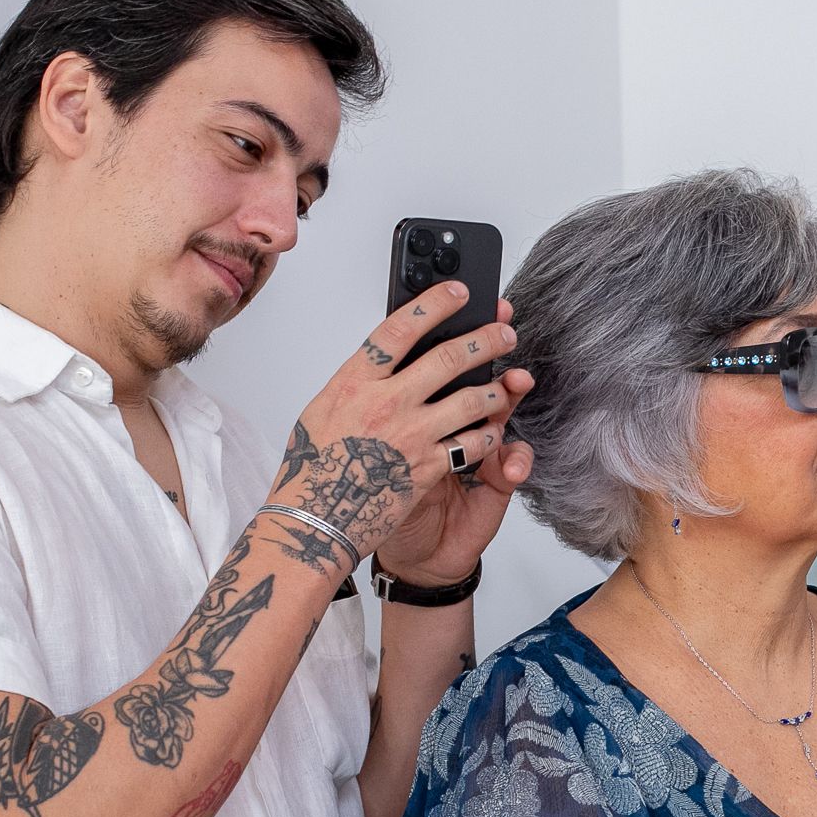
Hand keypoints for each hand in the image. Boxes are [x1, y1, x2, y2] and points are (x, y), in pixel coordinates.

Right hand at [263, 283, 527, 572]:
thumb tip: (386, 360)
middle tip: (505, 331)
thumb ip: (357, 384)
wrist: (314, 524)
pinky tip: (493, 431)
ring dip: (495, 390)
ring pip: (470, 400)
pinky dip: (488, 435)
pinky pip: (472, 444)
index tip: (459, 292)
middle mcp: (384, 403)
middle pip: (447, 357)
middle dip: (485, 339)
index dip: (435, 304)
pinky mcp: (427, 468)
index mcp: (354, 382)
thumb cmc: (311, 471)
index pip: (399, 328)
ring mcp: (410, 435)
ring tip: (505, 385)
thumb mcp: (323, 412)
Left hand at [377, 352, 534, 585]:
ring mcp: (478, 448)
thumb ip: (379, 411)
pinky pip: (514, 460)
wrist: (407, 555)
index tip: (460, 302)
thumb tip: (382, 375)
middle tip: (501, 332)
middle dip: (489, 350)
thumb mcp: (367, 446)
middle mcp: (449, 421)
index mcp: (416, 409)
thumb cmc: (381, 500)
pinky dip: (515, 459)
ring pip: (501, 410)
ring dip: (509, 396)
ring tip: (515, 385)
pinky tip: (512, 462)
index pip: (434, 362)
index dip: (444, 331)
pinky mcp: (498, 480)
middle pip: (473, 373)